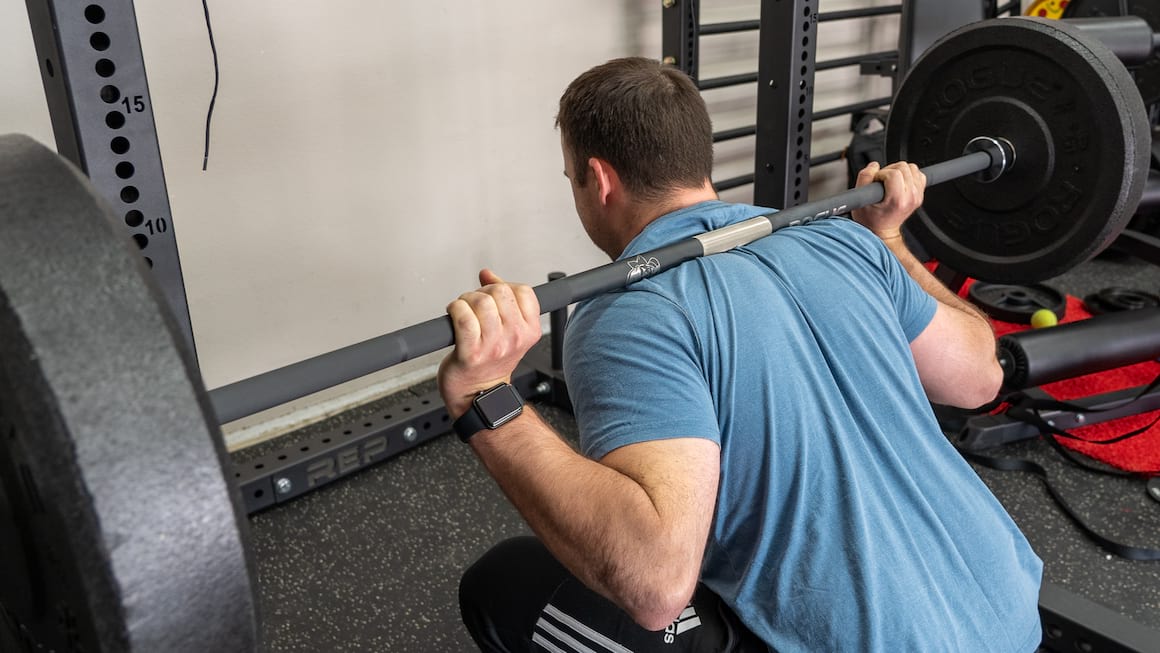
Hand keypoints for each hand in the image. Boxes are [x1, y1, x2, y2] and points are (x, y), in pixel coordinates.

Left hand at [437, 269, 541, 419]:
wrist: (480, 396)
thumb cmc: (491, 364)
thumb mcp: (509, 332)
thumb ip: (503, 300)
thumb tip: (488, 274)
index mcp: (529, 332)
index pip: (524, 291)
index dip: (504, 286)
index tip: (493, 295)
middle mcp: (514, 338)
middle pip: (500, 292)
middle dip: (482, 293)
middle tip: (475, 306)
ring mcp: (493, 346)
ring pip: (481, 302)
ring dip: (466, 300)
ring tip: (463, 311)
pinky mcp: (470, 352)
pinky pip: (462, 317)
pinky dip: (454, 309)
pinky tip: (453, 314)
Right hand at [850, 161, 925, 240]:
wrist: (882, 231)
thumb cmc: (871, 220)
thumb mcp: (860, 200)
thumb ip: (864, 178)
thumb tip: (873, 166)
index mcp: (897, 200)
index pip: (893, 173)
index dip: (881, 174)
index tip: (876, 182)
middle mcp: (911, 197)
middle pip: (904, 167)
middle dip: (890, 171)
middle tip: (882, 182)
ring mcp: (917, 196)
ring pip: (912, 168)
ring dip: (900, 172)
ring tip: (890, 182)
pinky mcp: (920, 194)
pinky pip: (919, 174)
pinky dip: (909, 175)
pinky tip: (900, 183)